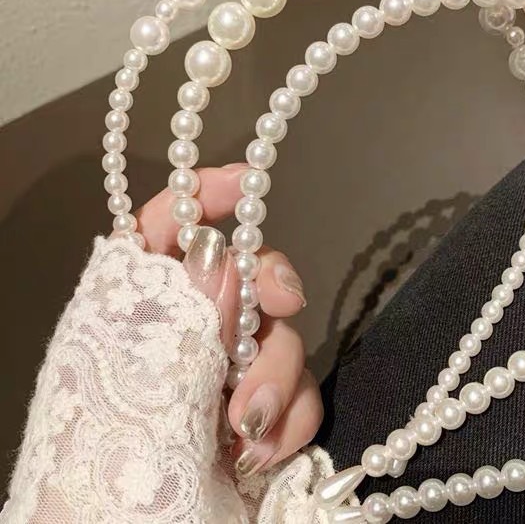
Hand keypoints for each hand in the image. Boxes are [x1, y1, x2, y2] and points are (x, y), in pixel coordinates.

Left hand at [133, 164, 321, 477]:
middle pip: (247, 273)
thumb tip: (222, 253)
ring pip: (283, 335)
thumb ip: (182, 313)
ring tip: (245, 426)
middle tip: (282, 301)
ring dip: (277, 374)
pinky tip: (260, 452)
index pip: (167, 224)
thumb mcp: (137, 375)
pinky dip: (292, 419)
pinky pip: (300, 393)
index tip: (248, 183)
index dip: (206, 193)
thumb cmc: (104, 460)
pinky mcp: (259, 414)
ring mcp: (226, 373)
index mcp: (138, 305)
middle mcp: (187, 330)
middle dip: (271, 287)